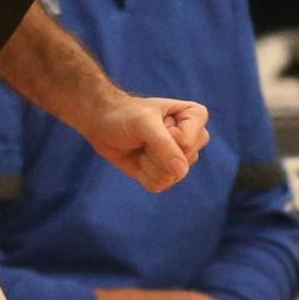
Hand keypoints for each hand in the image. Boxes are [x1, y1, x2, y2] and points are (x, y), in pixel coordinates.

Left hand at [88, 95, 209, 191]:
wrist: (103, 124)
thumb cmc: (125, 115)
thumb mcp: (143, 123)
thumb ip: (164, 145)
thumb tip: (182, 171)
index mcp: (195, 116)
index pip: (188, 143)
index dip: (166, 136)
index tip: (154, 121)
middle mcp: (193, 138)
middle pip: (183, 162)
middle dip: (156, 151)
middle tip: (144, 135)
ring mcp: (180, 158)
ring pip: (171, 176)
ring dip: (148, 163)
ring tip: (141, 145)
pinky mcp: (166, 173)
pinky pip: (160, 184)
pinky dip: (143, 174)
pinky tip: (138, 158)